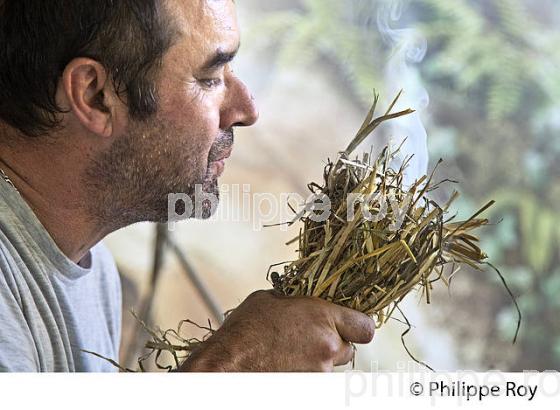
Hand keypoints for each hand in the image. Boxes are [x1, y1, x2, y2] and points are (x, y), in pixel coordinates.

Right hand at [180, 289, 374, 371]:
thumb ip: (296, 301)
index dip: (356, 325)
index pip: (364, 326)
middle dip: (333, 343)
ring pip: (331, 366)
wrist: (228, 365)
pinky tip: (285, 365)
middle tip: (310, 339)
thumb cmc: (244, 332)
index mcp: (322, 318)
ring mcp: (319, 372)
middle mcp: (327, 347)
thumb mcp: (270, 300)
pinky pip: (316, 378)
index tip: (348, 324)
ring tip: (290, 353)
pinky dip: (305, 372)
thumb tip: (302, 301)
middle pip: (349, 348)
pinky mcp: (309, 388)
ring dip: (317, 359)